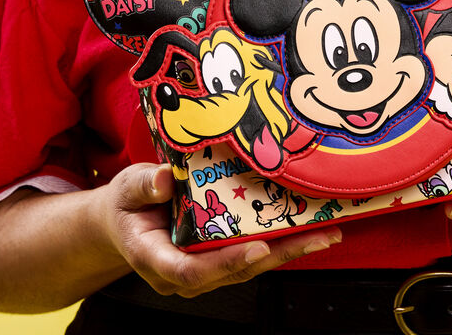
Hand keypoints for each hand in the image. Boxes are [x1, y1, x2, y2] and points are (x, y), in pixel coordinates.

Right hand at [98, 162, 341, 296]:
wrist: (124, 219)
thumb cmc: (126, 203)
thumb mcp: (128, 187)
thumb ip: (144, 185)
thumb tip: (166, 180)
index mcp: (156, 258)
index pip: (192, 270)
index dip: (227, 262)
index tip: (258, 247)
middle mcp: (184, 272)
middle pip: (235, 271)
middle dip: (278, 255)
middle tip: (317, 237)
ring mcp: (203, 268)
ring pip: (250, 266)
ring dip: (290, 251)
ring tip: (327, 234)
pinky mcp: (218, 257)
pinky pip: (253, 254)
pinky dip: (282, 243)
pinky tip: (310, 230)